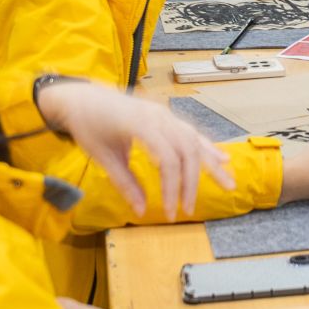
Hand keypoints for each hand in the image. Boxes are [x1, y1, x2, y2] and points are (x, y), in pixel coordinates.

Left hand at [35, 80, 235, 221]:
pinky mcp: (165, 116)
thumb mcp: (102, 156)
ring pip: (195, 140)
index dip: (171, 188)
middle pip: (187, 151)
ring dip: (211, 164)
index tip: (169, 212)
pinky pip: (191, 132)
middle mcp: (159, 117)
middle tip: (189, 209)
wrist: (81, 96)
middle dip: (191, 183)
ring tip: (228, 183)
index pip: (168, 160)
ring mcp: (164, 115)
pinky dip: (207, 147)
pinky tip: (222, 159)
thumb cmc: (88, 124)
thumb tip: (141, 211)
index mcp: (142, 124)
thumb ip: (124, 183)